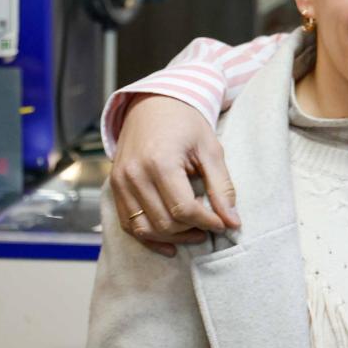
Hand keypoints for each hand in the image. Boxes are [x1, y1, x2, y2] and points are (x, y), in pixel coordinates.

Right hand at [109, 94, 240, 257]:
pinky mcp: (114, 187)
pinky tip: (170, 243)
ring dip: (172, 237)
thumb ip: (222, 186)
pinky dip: (148, 237)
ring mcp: (120, 182)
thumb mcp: (211, 150)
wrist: (154, 104)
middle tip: (212, 226)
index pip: (183, 208)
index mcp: (160, 162)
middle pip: (163, 222)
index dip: (207, 222)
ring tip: (196, 233)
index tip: (224, 224)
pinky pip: (128, 224)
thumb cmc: (186, 123)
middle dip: (192, 230)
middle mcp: (134, 175)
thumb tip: (233, 221)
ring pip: (144, 228)